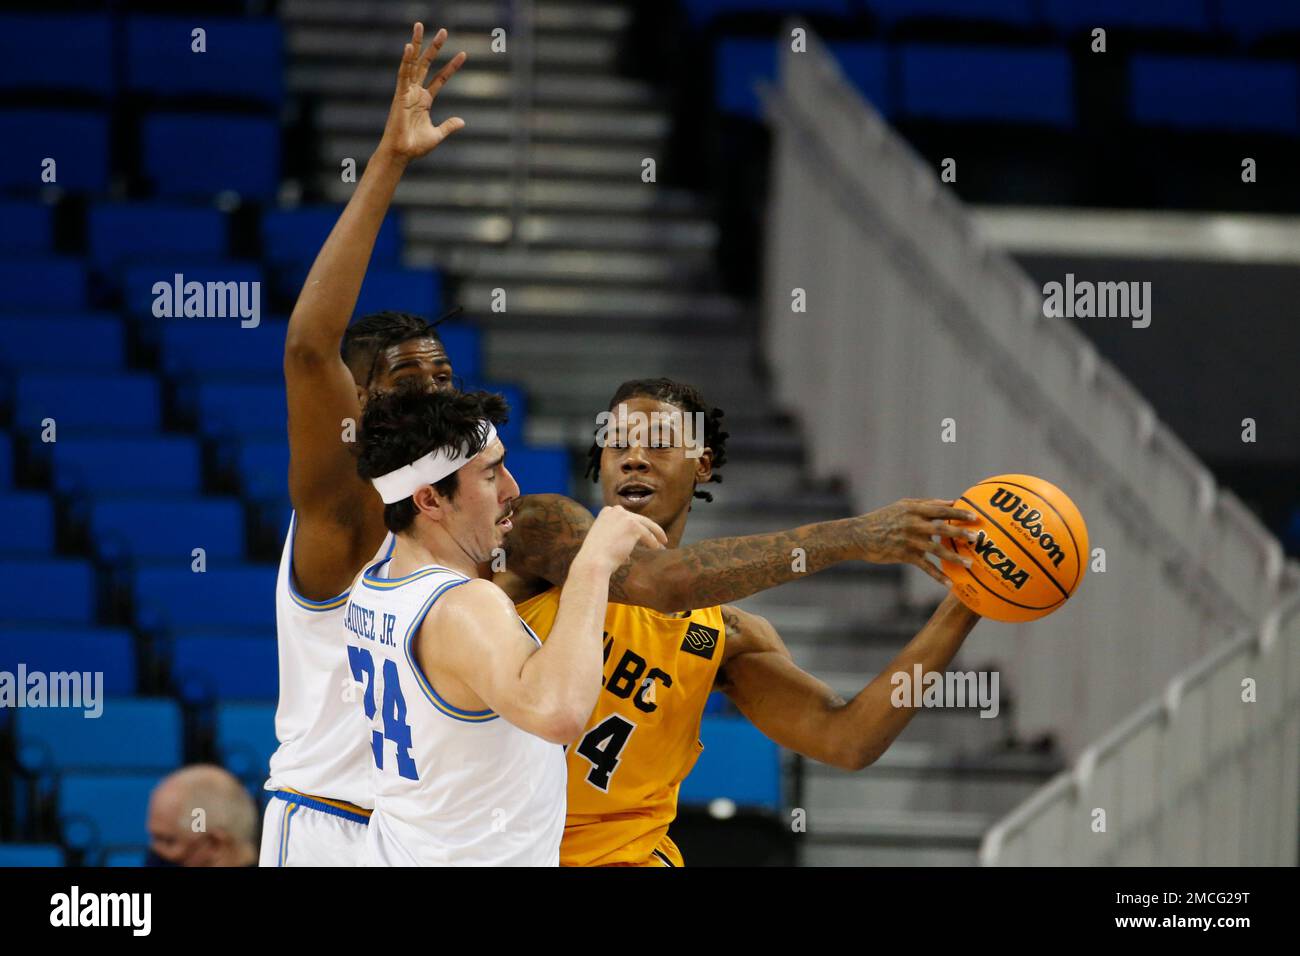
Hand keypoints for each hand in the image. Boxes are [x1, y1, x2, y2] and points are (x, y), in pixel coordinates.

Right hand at [377, 23, 465, 164]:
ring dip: (417, 44)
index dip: (452, 67)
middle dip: (434, 47)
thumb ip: (448, 126)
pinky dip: (406, 60)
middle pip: (425, 64)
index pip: (440, 79)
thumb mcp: (437, 135)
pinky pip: (402, 74)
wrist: (402, 154)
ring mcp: (406, 92)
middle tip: (444, 31)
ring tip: (420, 26)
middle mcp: (415, 92)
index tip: (464, 54)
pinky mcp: (399, 95)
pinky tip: (409, 46)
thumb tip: (462, 121)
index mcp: (424, 100)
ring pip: (412, 63)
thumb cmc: (415, 147)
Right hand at [578, 506, 667, 572]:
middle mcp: (615, 510)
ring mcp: (625, 517)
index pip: (627, 517)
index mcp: (607, 512)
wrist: (593, 562)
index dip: (637, 525)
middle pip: (639, 519)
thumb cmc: (596, 558)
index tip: (643, 532)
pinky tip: (657, 548)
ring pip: (647, 525)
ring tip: (662, 544)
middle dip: (650, 529)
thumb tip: (628, 551)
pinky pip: (648, 535)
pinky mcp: (633, 526)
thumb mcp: (603, 542)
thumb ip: (615, 539)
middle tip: (659, 538)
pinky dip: (653, 542)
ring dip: (656, 535)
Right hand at [851, 498, 979, 586]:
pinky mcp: (905, 555)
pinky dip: (938, 575)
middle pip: (941, 528)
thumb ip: (926, 504)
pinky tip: (949, 584)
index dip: (958, 513)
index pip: (940, 509)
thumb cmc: (884, 518)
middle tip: (977, 538)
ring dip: (955, 557)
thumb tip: (951, 503)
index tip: (974, 516)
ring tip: (970, 563)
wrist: (860, 535)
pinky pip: (925, 566)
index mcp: (914, 509)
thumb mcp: (902, 506)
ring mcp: (909, 540)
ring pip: (936, 549)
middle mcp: (913, 524)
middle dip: (961, 532)